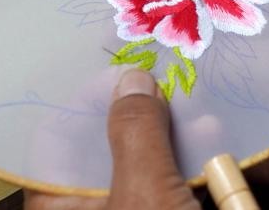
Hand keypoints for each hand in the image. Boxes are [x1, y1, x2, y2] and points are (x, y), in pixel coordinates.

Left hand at [24, 69, 200, 209]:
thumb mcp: (145, 193)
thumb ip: (137, 134)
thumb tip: (133, 80)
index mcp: (60, 205)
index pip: (56, 135)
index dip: (87, 96)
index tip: (124, 72)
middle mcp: (90, 206)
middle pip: (108, 141)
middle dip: (142, 106)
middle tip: (166, 75)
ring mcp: (128, 209)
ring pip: (145, 158)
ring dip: (173, 127)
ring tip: (198, 99)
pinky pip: (172, 181)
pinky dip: (191, 157)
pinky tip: (213, 134)